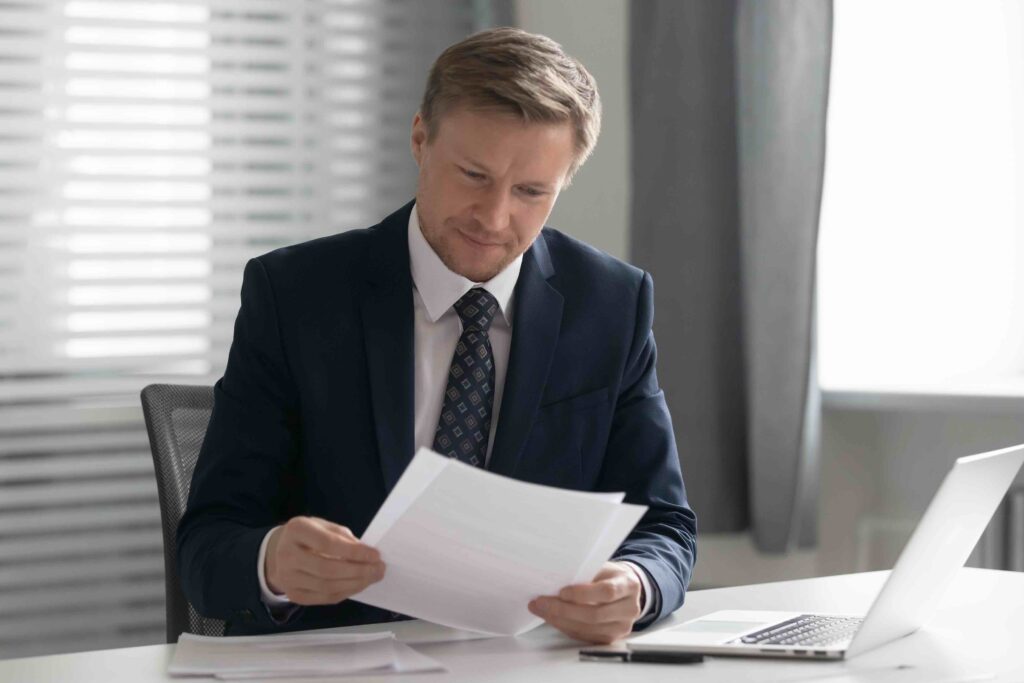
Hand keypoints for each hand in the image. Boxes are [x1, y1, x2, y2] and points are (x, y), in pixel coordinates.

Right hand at [265, 516, 384, 605]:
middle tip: (379, 569)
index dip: (354, 552)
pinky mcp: (293, 594)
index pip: (328, 544)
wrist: (278, 552)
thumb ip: (343, 537)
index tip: (375, 555)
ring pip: (327, 587)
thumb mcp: (323, 526)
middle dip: (358, 571)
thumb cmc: (308, 536)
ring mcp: (287, 578)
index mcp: (296, 530)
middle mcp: (287, 555)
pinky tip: (358, 585)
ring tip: (373, 577)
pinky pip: (324, 598)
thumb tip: (366, 555)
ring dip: (355, 584)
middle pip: (327, 569)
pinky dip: (345, 592)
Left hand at [528, 561, 642, 643]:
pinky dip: (565, 627)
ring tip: (541, 609)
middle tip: (541, 602)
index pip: (607, 592)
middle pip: (595, 615)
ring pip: (587, 629)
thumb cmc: (609, 575)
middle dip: (563, 610)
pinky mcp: (611, 638)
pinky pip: (584, 636)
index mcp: (628, 585)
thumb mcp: (602, 567)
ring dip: (560, 620)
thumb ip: (584, 572)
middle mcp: (630, 609)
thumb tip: (554, 578)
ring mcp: (622, 627)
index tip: (561, 591)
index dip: (582, 594)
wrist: (625, 589)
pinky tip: (552, 618)